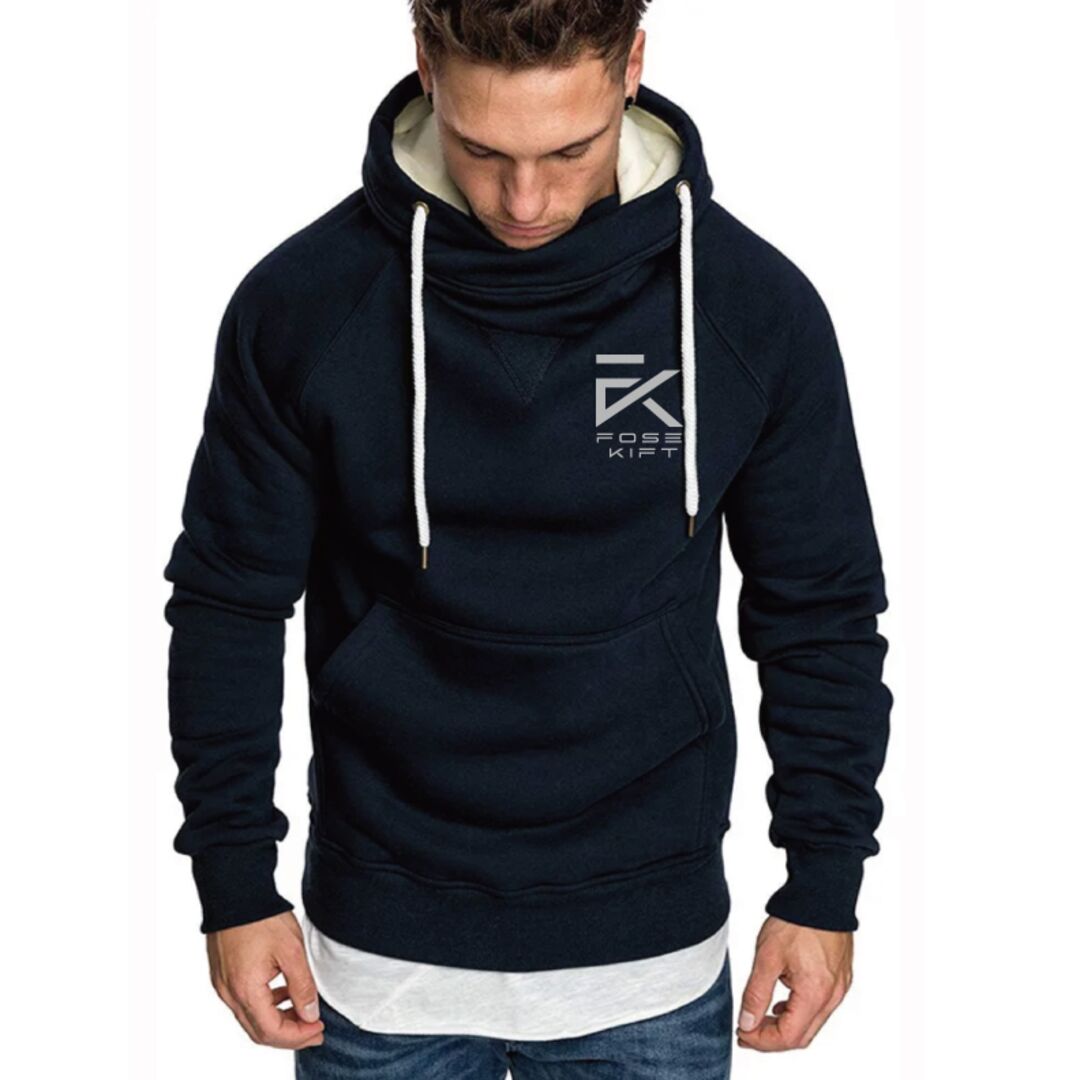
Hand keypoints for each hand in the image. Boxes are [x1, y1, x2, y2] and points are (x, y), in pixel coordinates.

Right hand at [206, 910, 325, 1048]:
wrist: (235, 892)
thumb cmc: (263, 918)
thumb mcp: (292, 951)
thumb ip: (302, 986)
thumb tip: (311, 1015)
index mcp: (245, 990)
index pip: (271, 1031)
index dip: (298, 1036)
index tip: (319, 1029)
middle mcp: (229, 994)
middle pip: (259, 1031)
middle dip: (289, 1034)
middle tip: (315, 1029)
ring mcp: (223, 985)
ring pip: (251, 1018)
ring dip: (278, 1020)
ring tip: (304, 1011)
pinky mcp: (223, 975)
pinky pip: (244, 1002)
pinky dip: (266, 1005)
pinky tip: (284, 992)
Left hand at [735, 915, 852, 1051]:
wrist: (821, 894)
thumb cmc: (797, 921)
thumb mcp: (767, 957)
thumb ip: (756, 993)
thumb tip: (747, 1022)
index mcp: (816, 993)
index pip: (789, 1037)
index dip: (762, 1041)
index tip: (742, 1034)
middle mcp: (833, 996)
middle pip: (802, 1036)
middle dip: (772, 1039)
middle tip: (747, 1031)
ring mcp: (839, 988)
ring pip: (811, 1024)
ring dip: (785, 1026)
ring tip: (759, 1018)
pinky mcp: (839, 978)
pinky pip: (819, 1007)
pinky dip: (798, 1012)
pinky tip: (781, 1003)